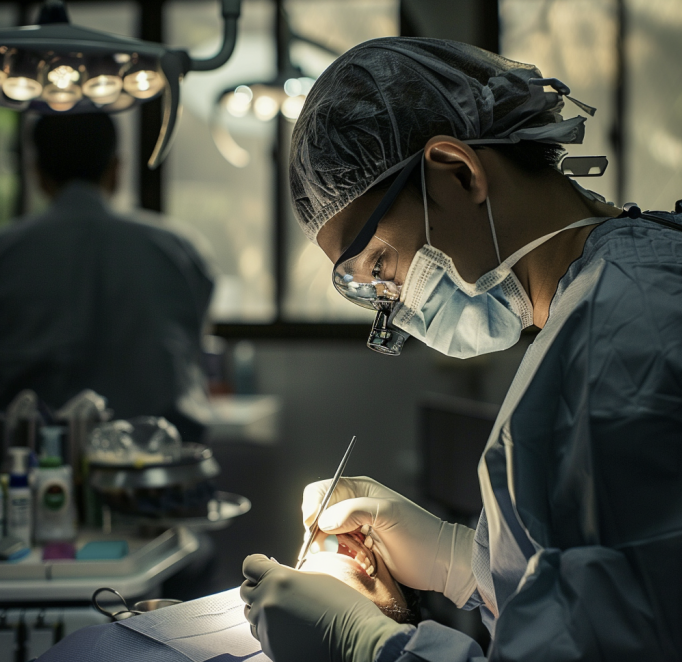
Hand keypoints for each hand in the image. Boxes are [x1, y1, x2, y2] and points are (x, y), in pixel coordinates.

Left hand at [241, 555, 403, 661]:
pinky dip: (271, 630)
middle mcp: (267, 602)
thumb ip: (288, 576)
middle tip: (275, 589)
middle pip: (246, 591)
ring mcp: (268, 628)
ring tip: (287, 612)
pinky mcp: (272, 649)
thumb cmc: (342, 604)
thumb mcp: (314, 578)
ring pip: (252, 616)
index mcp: (278, 579)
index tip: (261, 565)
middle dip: (257, 587)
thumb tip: (276, 577)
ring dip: (263, 610)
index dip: (256, 564)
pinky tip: (292, 628)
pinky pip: (262, 635)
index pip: (250, 565)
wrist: (355, 637)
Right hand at [302, 476, 475, 604]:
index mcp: (359, 490)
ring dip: (332, 548)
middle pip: (318, 516)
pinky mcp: (358, 550)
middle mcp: (353, 507)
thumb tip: (323, 521)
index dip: (312, 505)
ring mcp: (355, 529)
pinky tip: (360, 561)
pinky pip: (337, 553)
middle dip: (320, 532)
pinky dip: (342, 559)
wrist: (439, 561)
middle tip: (330, 546)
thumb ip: (353, 511)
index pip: (321, 490)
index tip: (313, 524)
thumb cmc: (419, 533)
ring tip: (356, 553)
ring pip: (325, 537)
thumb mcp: (387, 514)